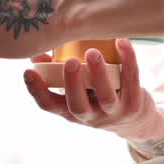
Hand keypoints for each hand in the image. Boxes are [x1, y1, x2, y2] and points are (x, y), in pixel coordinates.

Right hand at [23, 39, 163, 141]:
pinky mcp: (134, 104)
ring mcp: (114, 113)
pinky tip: (122, 42)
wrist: (136, 121)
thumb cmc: (97, 97)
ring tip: (93, 52)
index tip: (28, 71)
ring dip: (99, 74)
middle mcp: (90, 116)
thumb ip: (57, 73)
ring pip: (106, 97)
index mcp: (71, 112)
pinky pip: (131, 81)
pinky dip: (128, 60)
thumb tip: (37, 53)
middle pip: (77, 106)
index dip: (37, 90)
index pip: (49, 105)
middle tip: (70, 61)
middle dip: (72, 83)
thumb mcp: (77, 91)